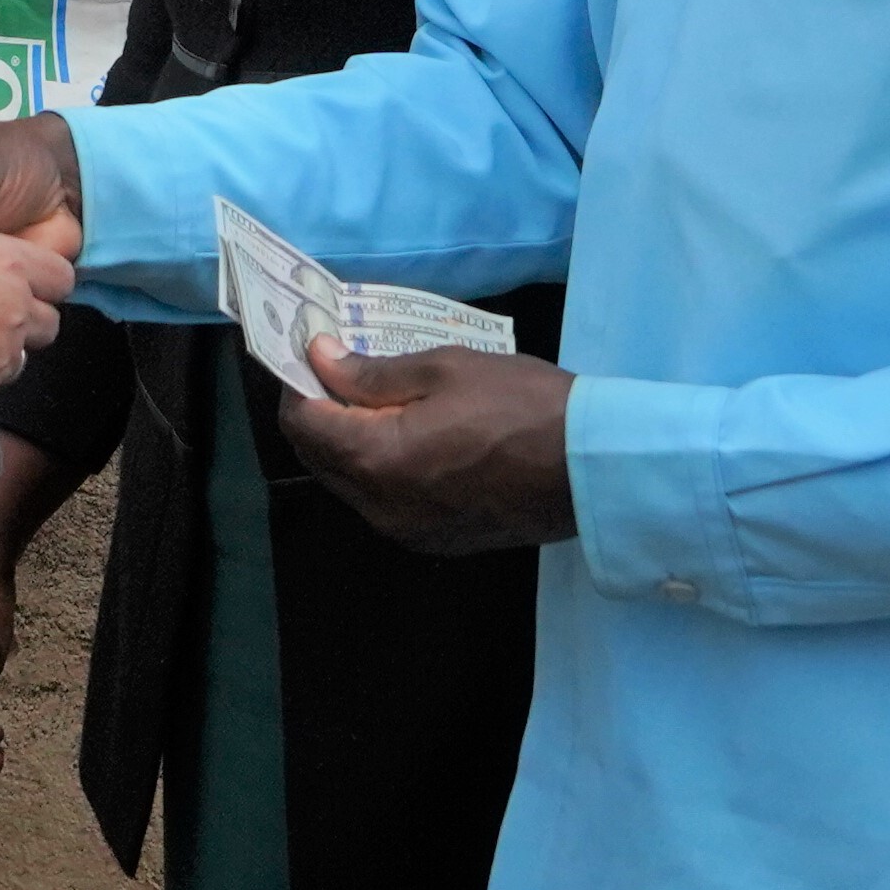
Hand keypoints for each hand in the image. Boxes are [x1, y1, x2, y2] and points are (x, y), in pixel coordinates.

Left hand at [278, 343, 579, 550]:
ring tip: (378, 396)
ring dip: (348, 441)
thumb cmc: (521, 405)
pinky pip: (384, 502)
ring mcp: (407, 531)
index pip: (303, 423)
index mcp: (376, 460)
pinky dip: (379, 468)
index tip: (314, 349)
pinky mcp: (435, 541)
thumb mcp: (445, 369)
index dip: (298, 381)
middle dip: (319, 411)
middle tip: (341, 366)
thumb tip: (320, 360)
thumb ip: (372, 372)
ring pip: (350, 483)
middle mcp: (379, 507)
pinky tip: (409, 435)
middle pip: (318, 457)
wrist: (591, 470)